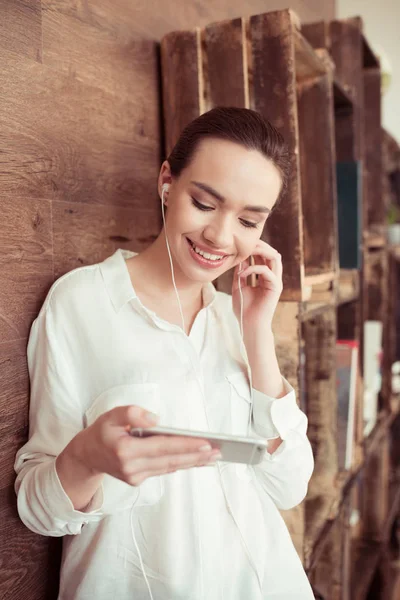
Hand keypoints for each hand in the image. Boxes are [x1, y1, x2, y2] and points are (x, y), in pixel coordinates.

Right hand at [72, 405, 220, 486]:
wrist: (86, 456)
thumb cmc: (101, 432)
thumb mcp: (111, 415)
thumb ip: (131, 413)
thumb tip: (155, 419)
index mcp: (125, 451)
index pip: (162, 447)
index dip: (185, 445)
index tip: (205, 443)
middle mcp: (132, 467)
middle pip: (170, 460)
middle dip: (196, 456)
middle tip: (218, 451)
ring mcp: (135, 476)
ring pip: (170, 468)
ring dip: (193, 462)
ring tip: (214, 456)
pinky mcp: (138, 479)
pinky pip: (164, 470)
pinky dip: (181, 465)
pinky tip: (196, 461)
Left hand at [232, 240, 282, 333]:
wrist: (249, 325)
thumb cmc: (244, 309)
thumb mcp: (238, 286)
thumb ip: (240, 272)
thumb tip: (239, 258)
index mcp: (265, 276)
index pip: (263, 256)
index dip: (254, 248)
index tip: (240, 245)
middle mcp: (272, 277)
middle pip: (271, 252)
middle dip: (259, 245)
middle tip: (245, 243)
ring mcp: (275, 281)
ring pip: (275, 257)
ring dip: (261, 251)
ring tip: (247, 252)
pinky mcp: (276, 287)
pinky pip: (267, 271)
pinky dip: (253, 269)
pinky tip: (242, 274)